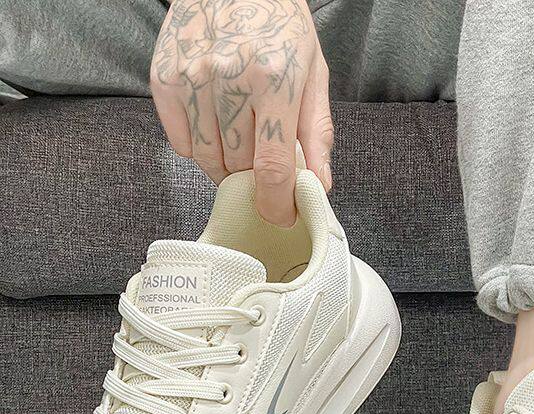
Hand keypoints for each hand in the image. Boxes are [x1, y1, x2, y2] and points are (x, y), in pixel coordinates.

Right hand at [151, 0, 332, 225]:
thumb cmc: (279, 26)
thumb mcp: (313, 73)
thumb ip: (316, 134)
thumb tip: (319, 185)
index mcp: (274, 78)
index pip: (272, 166)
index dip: (277, 203)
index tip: (281, 216)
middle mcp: (228, 78)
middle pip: (238, 166)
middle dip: (253, 175)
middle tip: (262, 159)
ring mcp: (191, 77)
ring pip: (206, 159)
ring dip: (225, 165)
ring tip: (239, 142)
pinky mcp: (164, 78)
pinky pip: (180, 141)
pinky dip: (198, 145)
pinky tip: (214, 124)